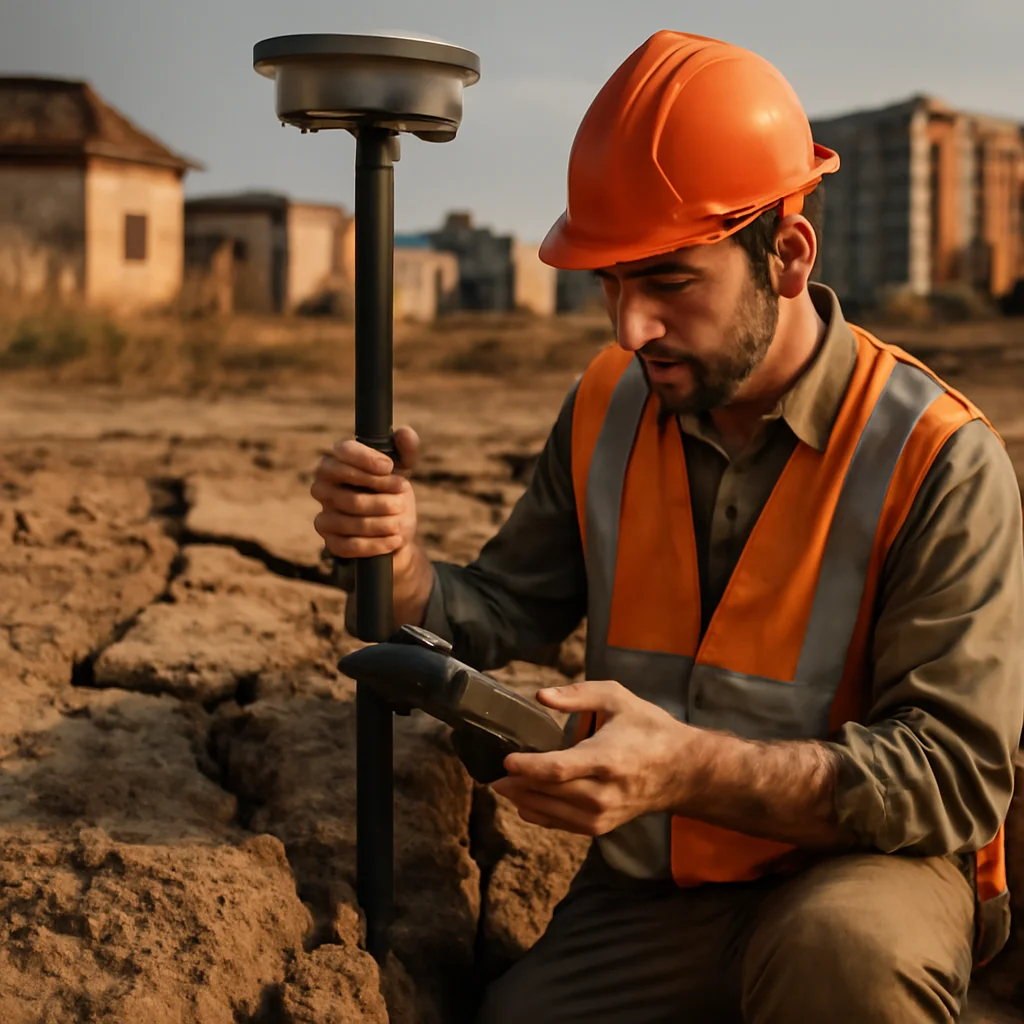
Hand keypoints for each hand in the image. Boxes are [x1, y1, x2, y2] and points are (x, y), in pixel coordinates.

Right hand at [311, 425, 419, 566]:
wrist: (395, 528)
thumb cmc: (393, 490)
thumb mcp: (404, 468)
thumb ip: (407, 449)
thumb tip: (403, 432)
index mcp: (337, 461)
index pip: (342, 452)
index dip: (365, 459)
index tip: (390, 467)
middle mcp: (323, 486)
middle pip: (347, 493)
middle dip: (379, 497)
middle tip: (403, 497)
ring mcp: (324, 515)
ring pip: (349, 520)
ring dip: (381, 522)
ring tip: (400, 521)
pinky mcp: (330, 541)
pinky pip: (349, 545)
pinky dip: (376, 544)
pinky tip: (395, 539)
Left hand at [492, 680, 693, 835]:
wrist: (683, 771)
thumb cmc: (648, 728)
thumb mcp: (617, 698)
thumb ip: (577, 695)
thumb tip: (541, 696)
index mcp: (606, 759)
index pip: (557, 769)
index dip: (527, 766)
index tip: (505, 759)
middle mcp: (602, 793)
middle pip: (548, 792)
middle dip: (516, 783)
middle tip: (492, 773)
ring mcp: (603, 815)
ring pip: (551, 812)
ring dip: (523, 800)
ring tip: (502, 786)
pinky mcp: (603, 827)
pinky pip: (562, 825)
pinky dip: (539, 815)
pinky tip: (524, 803)